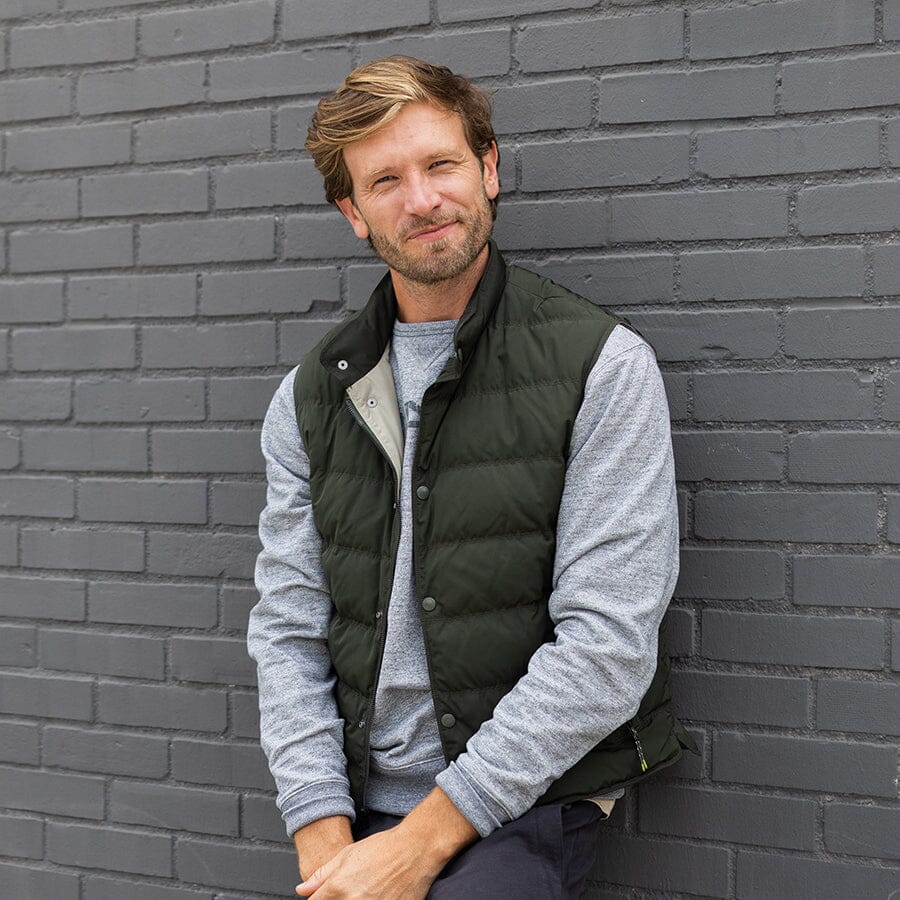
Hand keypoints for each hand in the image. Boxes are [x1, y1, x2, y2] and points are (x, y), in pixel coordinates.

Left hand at [295, 787, 476, 897]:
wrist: (415, 849)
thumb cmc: (383, 848)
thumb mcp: (346, 855)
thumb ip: (321, 875)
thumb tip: (302, 890)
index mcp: (338, 888)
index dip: (318, 899)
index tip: (324, 897)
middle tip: (348, 892)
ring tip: (365, 892)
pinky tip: (376, 897)